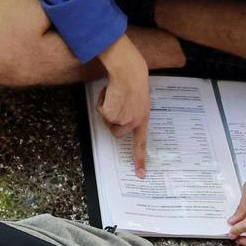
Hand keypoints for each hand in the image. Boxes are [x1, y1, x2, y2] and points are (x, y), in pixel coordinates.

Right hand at [98, 35, 150, 176]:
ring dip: (107, 108)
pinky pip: (102, 111)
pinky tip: (109, 92)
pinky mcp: (112, 115)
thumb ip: (133, 112)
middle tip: (114, 104)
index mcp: (144, 118)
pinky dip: (102, 101)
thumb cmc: (133, 79)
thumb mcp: (138, 100)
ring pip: (107, 121)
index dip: (140, 159)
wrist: (129, 71)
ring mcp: (123, 120)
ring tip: (114, 93)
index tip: (140, 174)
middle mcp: (134, 122)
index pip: (142, 143)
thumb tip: (120, 117)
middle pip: (117, 132)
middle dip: (111, 121)